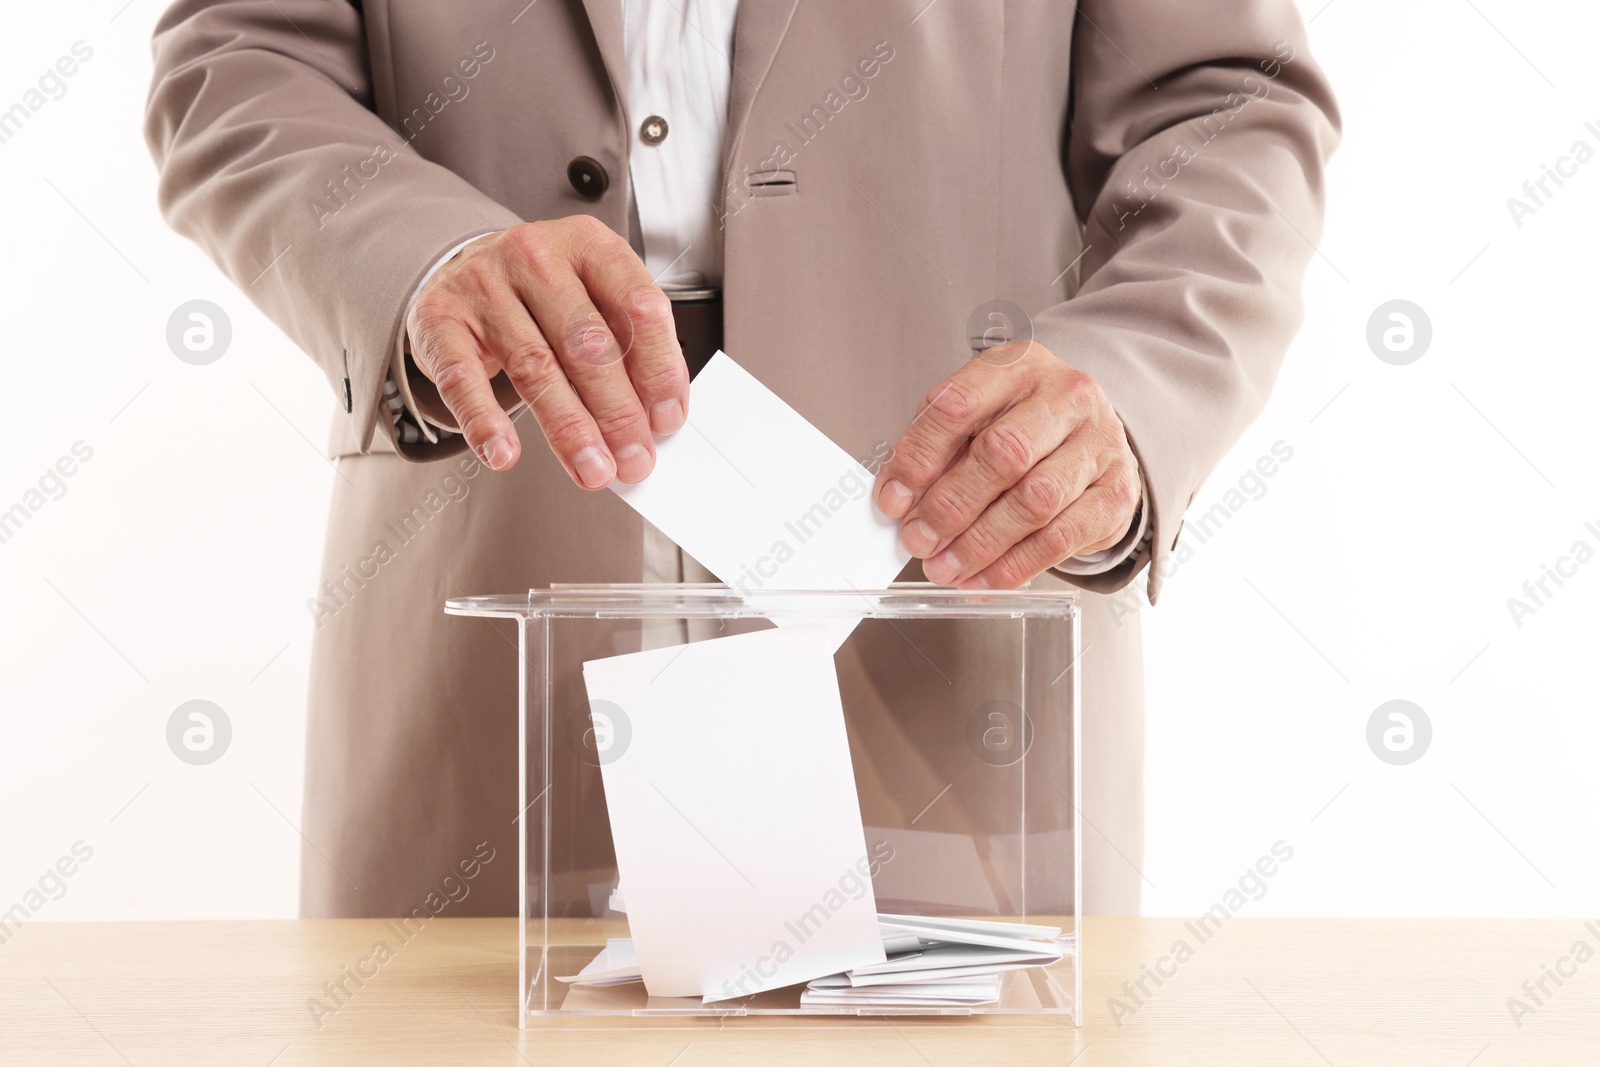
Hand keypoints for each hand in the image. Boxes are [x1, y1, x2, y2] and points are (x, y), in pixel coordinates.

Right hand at [404, 217, 687, 487]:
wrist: (462, 270)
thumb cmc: (540, 292)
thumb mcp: (594, 299)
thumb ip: (629, 347)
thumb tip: (655, 415)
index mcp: (589, 245)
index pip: (638, 305)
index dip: (659, 368)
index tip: (668, 419)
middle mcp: (536, 256)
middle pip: (586, 343)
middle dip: (617, 412)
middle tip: (634, 459)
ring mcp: (483, 284)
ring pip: (535, 366)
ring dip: (567, 428)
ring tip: (590, 468)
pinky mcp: (439, 319)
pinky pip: (463, 379)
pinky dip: (485, 421)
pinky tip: (504, 452)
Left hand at [873, 341, 1140, 588]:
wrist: (1092, 437)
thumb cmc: (1024, 424)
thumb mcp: (977, 418)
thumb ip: (938, 450)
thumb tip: (901, 500)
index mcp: (1018, 366)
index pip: (960, 405)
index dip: (920, 456)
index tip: (893, 498)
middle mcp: (1066, 396)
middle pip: (1002, 454)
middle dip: (950, 507)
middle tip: (918, 540)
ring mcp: (1099, 444)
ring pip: (1034, 501)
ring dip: (980, 544)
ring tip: (945, 566)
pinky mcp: (1116, 492)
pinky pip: (1061, 538)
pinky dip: (1015, 566)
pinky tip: (985, 579)